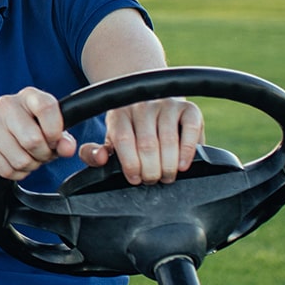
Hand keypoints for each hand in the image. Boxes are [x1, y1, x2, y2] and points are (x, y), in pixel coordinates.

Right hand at [0, 87, 79, 179]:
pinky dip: (15, 173)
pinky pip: (7, 170)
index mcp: (28, 96)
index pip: (47, 107)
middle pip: (33, 141)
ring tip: (25, 157)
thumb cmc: (24, 132)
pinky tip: (12, 163)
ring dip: (29, 166)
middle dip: (42, 155)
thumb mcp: (47, 131)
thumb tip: (68, 148)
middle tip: (39, 153)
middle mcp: (7, 105)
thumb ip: (62, 139)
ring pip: (21, 160)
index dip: (55, 130)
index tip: (54, 141)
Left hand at [80, 97, 203, 183]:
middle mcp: (142, 105)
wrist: (155, 105)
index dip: (130, 163)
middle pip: (147, 143)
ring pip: (169, 139)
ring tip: (166, 177)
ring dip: (168, 165)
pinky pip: (190, 129)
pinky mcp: (188, 108)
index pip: (123, 139)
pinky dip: (187, 151)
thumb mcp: (110, 141)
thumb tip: (99, 158)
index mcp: (119, 113)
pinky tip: (182, 165)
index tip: (135, 179)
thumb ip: (95, 153)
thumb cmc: (131, 131)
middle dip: (150, 170)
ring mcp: (167, 104)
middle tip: (152, 180)